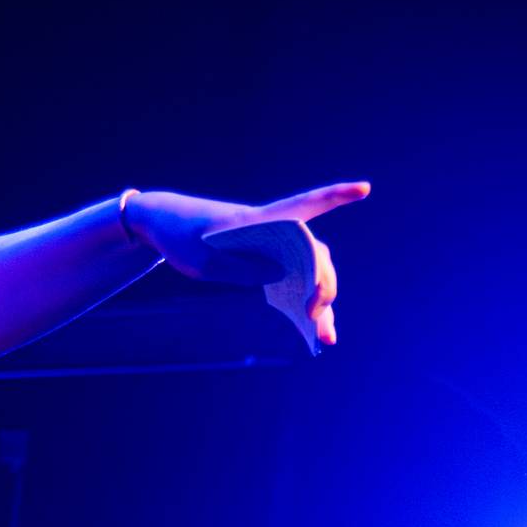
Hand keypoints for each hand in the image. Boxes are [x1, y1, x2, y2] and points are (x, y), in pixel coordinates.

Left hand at [124, 182, 369, 347]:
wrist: (162, 227)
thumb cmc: (180, 237)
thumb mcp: (203, 260)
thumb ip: (240, 268)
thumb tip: (280, 275)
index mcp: (260, 220)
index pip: (305, 204)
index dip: (336, 196)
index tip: (365, 188)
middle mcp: (272, 232)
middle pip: (314, 253)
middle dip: (324, 283)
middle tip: (315, 314)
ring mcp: (269, 248)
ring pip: (307, 272)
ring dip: (320, 302)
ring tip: (326, 338)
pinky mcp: (261, 263)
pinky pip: (289, 283)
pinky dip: (300, 305)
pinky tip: (309, 331)